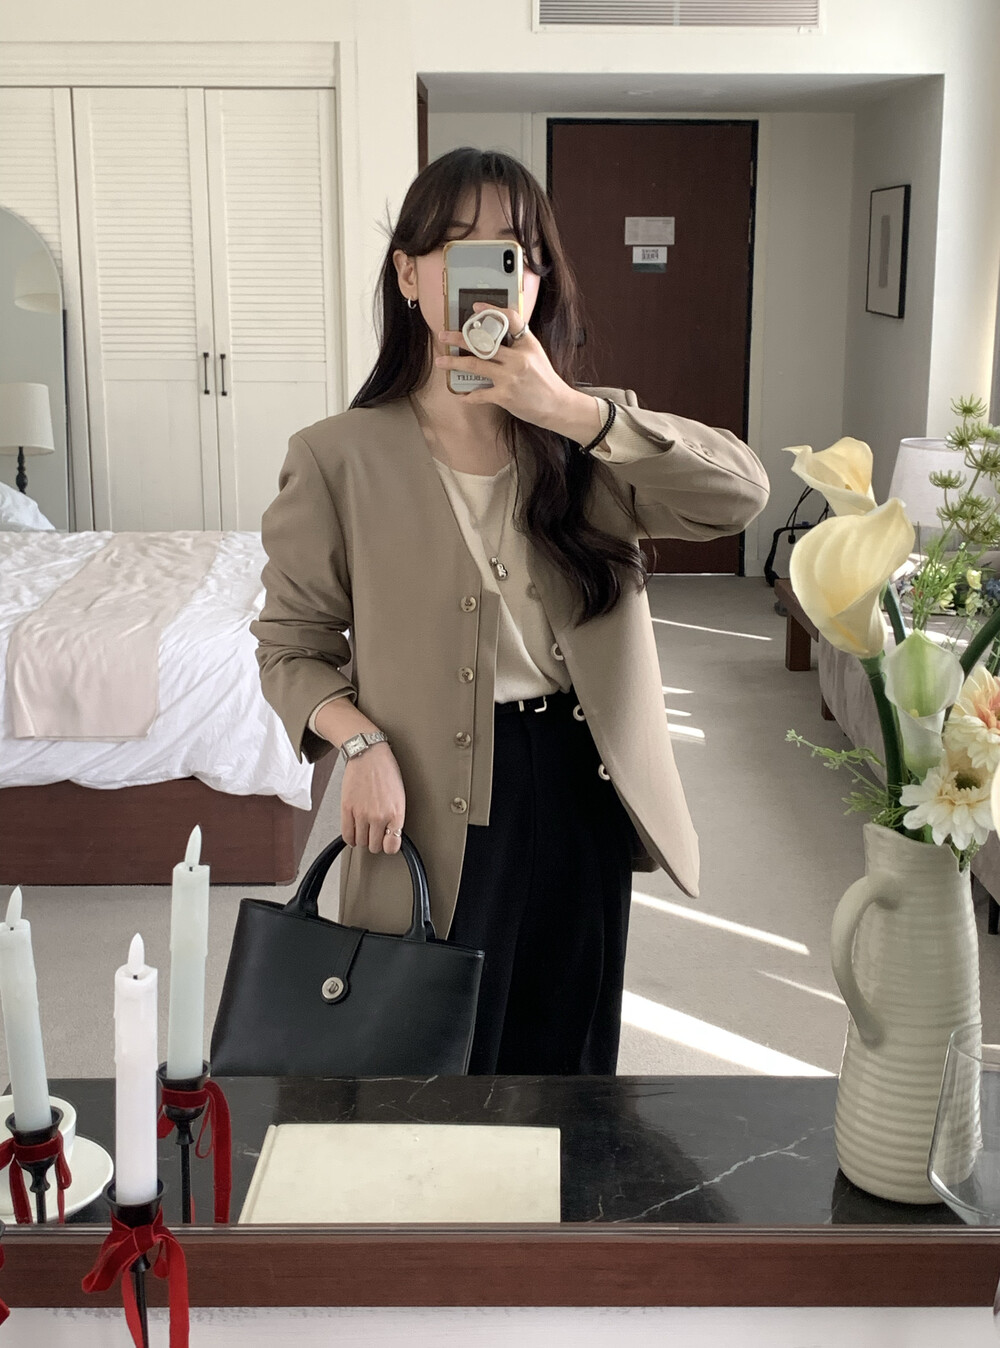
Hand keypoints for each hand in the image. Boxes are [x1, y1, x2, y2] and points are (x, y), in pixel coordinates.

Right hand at [340, 742, 405, 854]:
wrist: (369, 755)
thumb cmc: (386, 771)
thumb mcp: (400, 796)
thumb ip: (395, 817)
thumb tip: (392, 834)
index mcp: (396, 813)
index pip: (392, 845)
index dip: (389, 846)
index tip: (387, 843)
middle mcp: (379, 816)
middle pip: (375, 846)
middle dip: (375, 842)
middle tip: (375, 834)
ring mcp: (362, 814)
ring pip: (361, 842)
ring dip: (363, 839)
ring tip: (365, 831)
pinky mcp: (347, 809)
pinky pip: (347, 835)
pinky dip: (350, 838)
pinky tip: (354, 833)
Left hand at [435, 302, 605, 444]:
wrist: (557, 405)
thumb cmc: (544, 380)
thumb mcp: (536, 353)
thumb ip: (518, 343)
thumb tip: (495, 335)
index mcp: (526, 344)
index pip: (509, 319)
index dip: (491, 310)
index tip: (475, 308)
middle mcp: (517, 358)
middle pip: (483, 343)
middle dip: (459, 338)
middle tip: (443, 336)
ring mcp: (510, 377)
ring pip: (475, 365)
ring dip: (454, 363)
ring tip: (441, 362)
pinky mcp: (504, 396)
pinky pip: (480, 394)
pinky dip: (469, 396)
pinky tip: (462, 395)